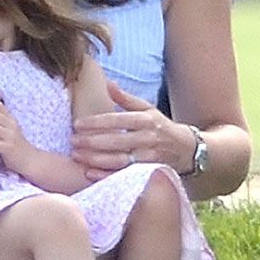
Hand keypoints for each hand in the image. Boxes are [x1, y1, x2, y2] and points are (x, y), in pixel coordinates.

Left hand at [71, 82, 191, 179]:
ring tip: (76, 155)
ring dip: (95, 159)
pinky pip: (124, 176)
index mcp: (146, 120)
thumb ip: (127, 99)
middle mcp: (148, 139)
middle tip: (72, 140)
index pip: (117, 120)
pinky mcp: (147, 173)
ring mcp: (149, 158)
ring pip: (119, 160)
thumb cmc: (161, 127)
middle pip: (116, 141)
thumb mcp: (148, 109)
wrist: (187, 150)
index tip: (77, 124)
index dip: (96, 122)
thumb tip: (109, 84)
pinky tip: (88, 172)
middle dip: (91, 141)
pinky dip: (106, 175)